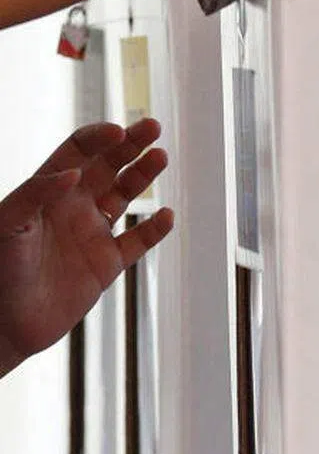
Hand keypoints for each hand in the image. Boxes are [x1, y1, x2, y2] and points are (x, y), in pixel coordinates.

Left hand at [0, 119, 173, 376]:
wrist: (2, 326)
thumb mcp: (6, 225)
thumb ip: (36, 194)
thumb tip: (75, 172)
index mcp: (49, 191)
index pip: (78, 151)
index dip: (98, 137)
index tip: (117, 131)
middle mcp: (74, 206)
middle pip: (109, 164)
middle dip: (131, 143)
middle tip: (153, 126)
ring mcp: (93, 233)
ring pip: (127, 193)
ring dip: (145, 174)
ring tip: (160, 156)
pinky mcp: (107, 263)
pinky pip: (138, 240)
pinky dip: (155, 228)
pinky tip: (167, 215)